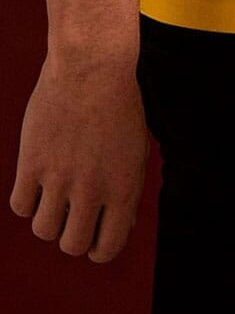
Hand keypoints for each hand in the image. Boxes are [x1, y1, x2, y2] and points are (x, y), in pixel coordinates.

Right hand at [9, 53, 149, 261]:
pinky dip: (27, 199)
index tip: (94, 235)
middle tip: (72, 214)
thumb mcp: (135, 150)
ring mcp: (59, 177)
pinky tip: (37, 180)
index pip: (108, 248)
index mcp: (124, 188)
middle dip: (72, 235)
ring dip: (48, 218)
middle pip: (72, 245)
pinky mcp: (31, 162)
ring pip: (44, 230)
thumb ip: (127, 191)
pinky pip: (20, 205)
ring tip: (55, 195)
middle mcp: (92, 189)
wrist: (93, 66)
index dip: (99, 248)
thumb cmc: (119, 104)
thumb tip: (121, 227)